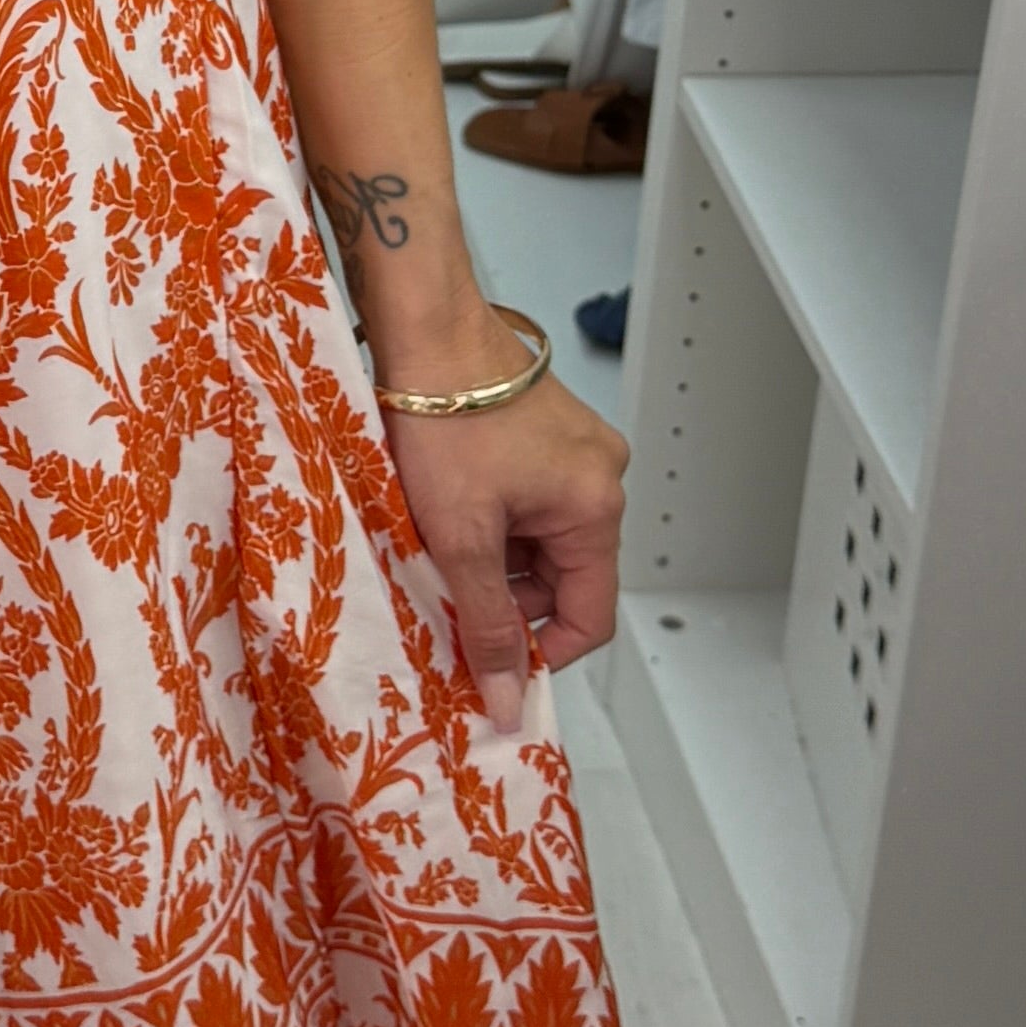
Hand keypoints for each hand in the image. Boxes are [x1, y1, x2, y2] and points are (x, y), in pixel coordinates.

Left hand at [380, 351, 627, 738]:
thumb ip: (487, 623)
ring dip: (495, 558)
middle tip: (448, 598)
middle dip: (508, 598)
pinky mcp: (546, 433)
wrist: (424, 329)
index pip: (591, 616)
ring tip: (440, 545)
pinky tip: (448, 510)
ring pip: (541, 541)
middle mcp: (601, 476)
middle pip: (564, 577)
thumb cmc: (445, 418)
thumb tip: (507, 697)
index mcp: (598, 506)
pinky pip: (528, 502)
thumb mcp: (461, 538)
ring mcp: (575, 451)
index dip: (543, 652)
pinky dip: (492, 520)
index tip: (495, 666)